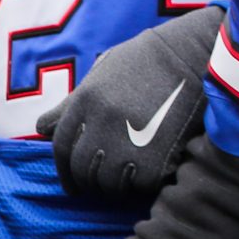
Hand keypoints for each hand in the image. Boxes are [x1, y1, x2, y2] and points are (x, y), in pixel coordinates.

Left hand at [37, 5, 219, 203]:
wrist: (196, 51)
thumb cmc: (149, 60)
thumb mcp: (103, 72)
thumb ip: (73, 103)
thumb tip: (42, 128)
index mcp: (85, 100)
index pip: (61, 146)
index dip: (64, 170)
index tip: (72, 185)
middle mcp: (100, 121)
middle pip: (82, 168)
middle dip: (88, 183)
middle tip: (99, 188)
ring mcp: (127, 138)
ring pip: (108, 182)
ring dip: (115, 188)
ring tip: (125, 183)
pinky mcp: (156, 153)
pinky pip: (141, 184)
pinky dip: (144, 185)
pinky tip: (151, 175)